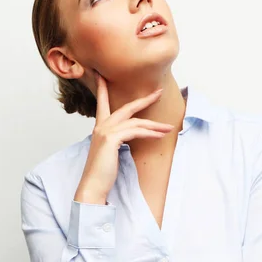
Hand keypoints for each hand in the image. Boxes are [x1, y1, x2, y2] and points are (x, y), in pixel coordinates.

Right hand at [75, 72, 174, 202]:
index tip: (103, 75)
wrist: (92, 186)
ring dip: (154, 125)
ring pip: (135, 122)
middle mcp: (101, 126)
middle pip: (126, 108)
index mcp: (99, 127)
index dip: (103, 88)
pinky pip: (135, 132)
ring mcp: (105, 131)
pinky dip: (150, 133)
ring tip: (169, 127)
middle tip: (159, 92)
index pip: (102, 103)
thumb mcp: (110, 152)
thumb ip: (117, 141)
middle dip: (144, 100)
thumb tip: (130, 137)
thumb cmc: (102, 172)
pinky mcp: (111, 139)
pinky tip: (159, 135)